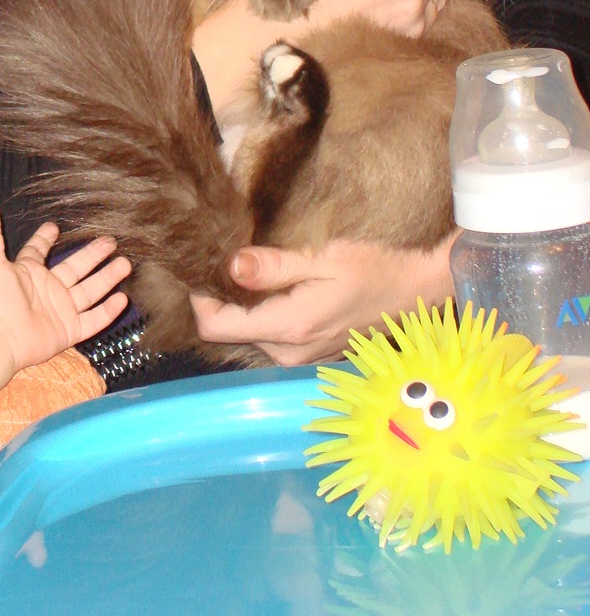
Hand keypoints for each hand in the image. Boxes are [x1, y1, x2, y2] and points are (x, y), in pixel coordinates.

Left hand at [0, 202, 130, 379]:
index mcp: (29, 272)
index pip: (39, 251)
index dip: (45, 239)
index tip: (55, 227)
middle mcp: (48, 289)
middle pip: (76, 268)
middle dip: (93, 255)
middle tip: (111, 241)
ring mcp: (61, 310)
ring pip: (90, 291)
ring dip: (107, 278)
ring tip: (125, 263)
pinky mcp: (69, 331)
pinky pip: (93, 320)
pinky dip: (107, 311)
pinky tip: (122, 298)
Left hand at [189, 233, 455, 365]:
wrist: (415, 291)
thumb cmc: (373, 268)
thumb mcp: (323, 258)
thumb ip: (274, 266)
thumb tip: (230, 266)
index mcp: (289, 327)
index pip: (217, 327)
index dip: (201, 298)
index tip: (203, 267)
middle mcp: (289, 351)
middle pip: (229, 330)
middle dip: (220, 298)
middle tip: (226, 260)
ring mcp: (299, 357)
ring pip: (248, 333)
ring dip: (242, 305)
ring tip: (251, 269)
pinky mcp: (308, 353)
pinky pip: (268, 335)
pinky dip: (261, 313)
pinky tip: (275, 287)